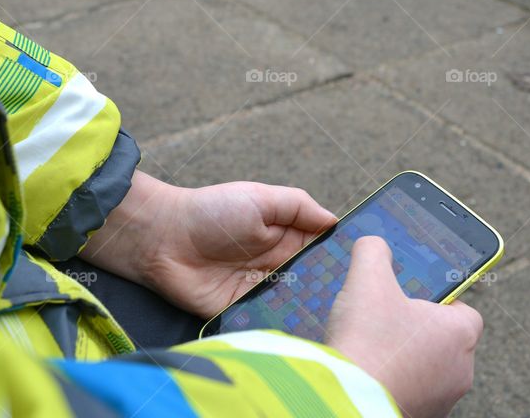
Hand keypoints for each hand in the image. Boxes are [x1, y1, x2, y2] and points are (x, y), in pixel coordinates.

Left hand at [79, 171, 336, 316]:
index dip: (341, 259)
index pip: (322, 251)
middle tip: (357, 300)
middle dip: (331, 289)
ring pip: (295, 305)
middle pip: (314, 282)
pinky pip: (268, 322)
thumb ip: (298, 206)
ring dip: (310, 309)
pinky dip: (283, 326)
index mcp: (285, 237)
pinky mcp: (241, 313)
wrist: (162, 238)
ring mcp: (260, 292)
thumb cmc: (211, 211)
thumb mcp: (261, 198)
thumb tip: (336, 221)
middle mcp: (277, 266)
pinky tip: (304, 331)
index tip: (366, 267)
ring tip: (337, 319)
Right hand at [327, 236, 482, 417]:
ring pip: (428, 367)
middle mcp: (461, 369)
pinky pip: (411, 390)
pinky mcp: (419, 415)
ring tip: (373, 345)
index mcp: (460, 332)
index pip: (465, 308)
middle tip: (386, 318)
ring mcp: (442, 399)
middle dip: (416, 328)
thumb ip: (374, 251)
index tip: (413, 295)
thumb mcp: (367, 278)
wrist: (348, 401)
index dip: (439, 298)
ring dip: (406, 357)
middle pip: (444, 339)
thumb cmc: (368, 342)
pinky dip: (393, 380)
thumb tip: (374, 244)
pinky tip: (368, 369)